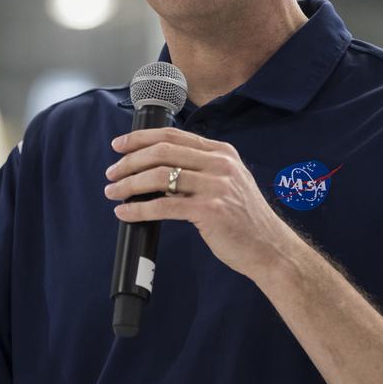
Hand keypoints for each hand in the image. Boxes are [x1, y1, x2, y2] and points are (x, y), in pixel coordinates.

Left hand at [104, 127, 298, 280]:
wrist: (270, 248)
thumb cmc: (245, 219)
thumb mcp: (228, 182)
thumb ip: (200, 170)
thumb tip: (157, 169)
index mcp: (222, 152)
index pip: (173, 135)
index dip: (141, 138)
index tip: (119, 145)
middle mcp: (220, 164)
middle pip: (162, 152)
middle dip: (129, 161)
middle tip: (111, 172)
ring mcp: (216, 186)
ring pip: (159, 177)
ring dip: (129, 184)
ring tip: (113, 192)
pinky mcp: (210, 211)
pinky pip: (164, 206)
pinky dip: (138, 209)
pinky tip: (125, 212)